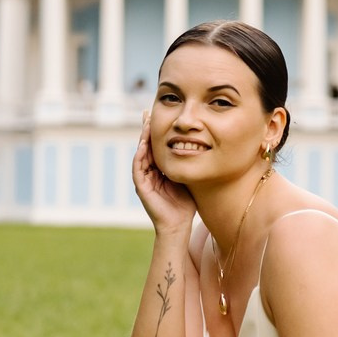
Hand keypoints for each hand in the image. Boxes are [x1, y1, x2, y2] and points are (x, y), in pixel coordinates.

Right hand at [131, 112, 195, 233]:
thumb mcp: (187, 176)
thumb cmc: (185, 203)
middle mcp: (149, 172)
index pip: (155, 146)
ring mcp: (144, 179)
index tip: (158, 114)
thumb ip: (187, 163)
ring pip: (140, 154)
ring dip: (142, 138)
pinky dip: (140, 155)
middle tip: (147, 112)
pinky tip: (143, 144)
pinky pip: (138, 168)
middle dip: (146, 129)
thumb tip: (199, 146)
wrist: (179, 224)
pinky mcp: (141, 187)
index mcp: (159, 169)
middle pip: (145, 146)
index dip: (156, 131)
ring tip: (145, 123)